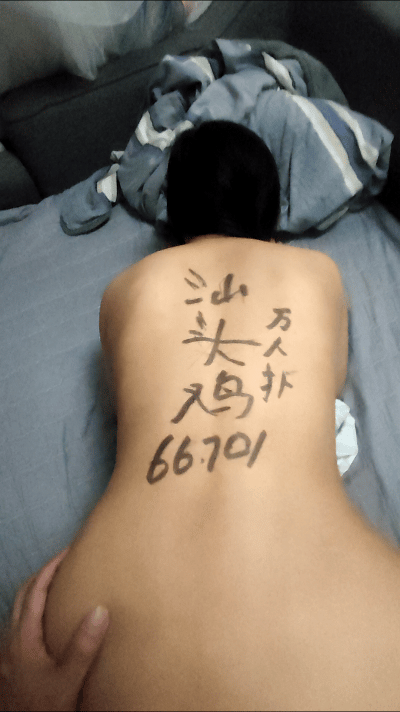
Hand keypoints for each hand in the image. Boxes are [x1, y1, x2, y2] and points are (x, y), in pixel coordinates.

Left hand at [0, 548, 108, 711]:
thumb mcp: (69, 679)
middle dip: (42, 574)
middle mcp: (13, 638)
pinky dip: (34, 608)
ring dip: (36, 591)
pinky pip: (21, 622)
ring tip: (60, 584)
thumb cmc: (45, 707)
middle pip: (23, 594)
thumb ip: (83, 645)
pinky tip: (50, 619)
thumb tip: (100, 609)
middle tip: (64, 562)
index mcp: (24, 637)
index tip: (67, 551)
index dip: (51, 567)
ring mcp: (10, 650)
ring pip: (19, 608)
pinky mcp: (13, 661)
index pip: (35, 590)